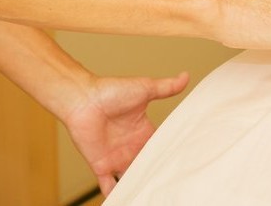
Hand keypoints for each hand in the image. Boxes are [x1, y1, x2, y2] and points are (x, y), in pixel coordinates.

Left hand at [62, 70, 189, 196]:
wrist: (83, 98)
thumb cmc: (111, 91)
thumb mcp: (144, 89)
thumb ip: (166, 88)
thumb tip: (186, 76)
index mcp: (143, 132)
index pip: (160, 149)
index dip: (171, 158)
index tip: (186, 168)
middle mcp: (131, 148)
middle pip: (148, 168)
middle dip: (158, 178)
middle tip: (174, 189)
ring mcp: (117, 159)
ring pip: (132, 180)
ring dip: (140, 189)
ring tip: (153, 199)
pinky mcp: (101, 167)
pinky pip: (109, 187)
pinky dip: (115, 198)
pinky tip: (126, 202)